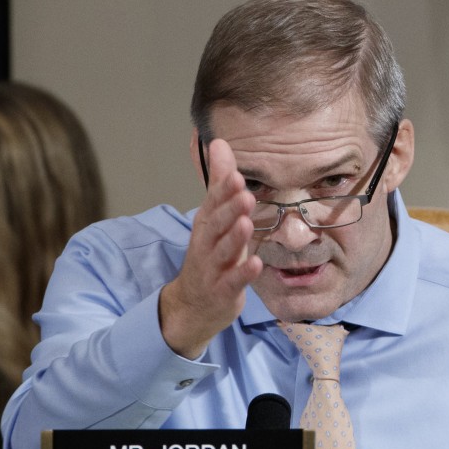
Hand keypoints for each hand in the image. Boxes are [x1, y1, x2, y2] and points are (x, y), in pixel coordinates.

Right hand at [160, 139, 262, 358]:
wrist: (193, 305)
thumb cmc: (209, 255)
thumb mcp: (214, 217)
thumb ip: (219, 182)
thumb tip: (220, 143)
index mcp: (206, 224)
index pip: (213, 203)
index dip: (223, 190)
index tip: (235, 173)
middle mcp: (206, 244)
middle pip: (216, 224)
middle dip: (229, 208)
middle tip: (243, 191)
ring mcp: (213, 269)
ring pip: (222, 252)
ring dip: (234, 238)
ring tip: (246, 223)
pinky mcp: (222, 291)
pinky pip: (232, 282)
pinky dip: (243, 273)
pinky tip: (256, 264)